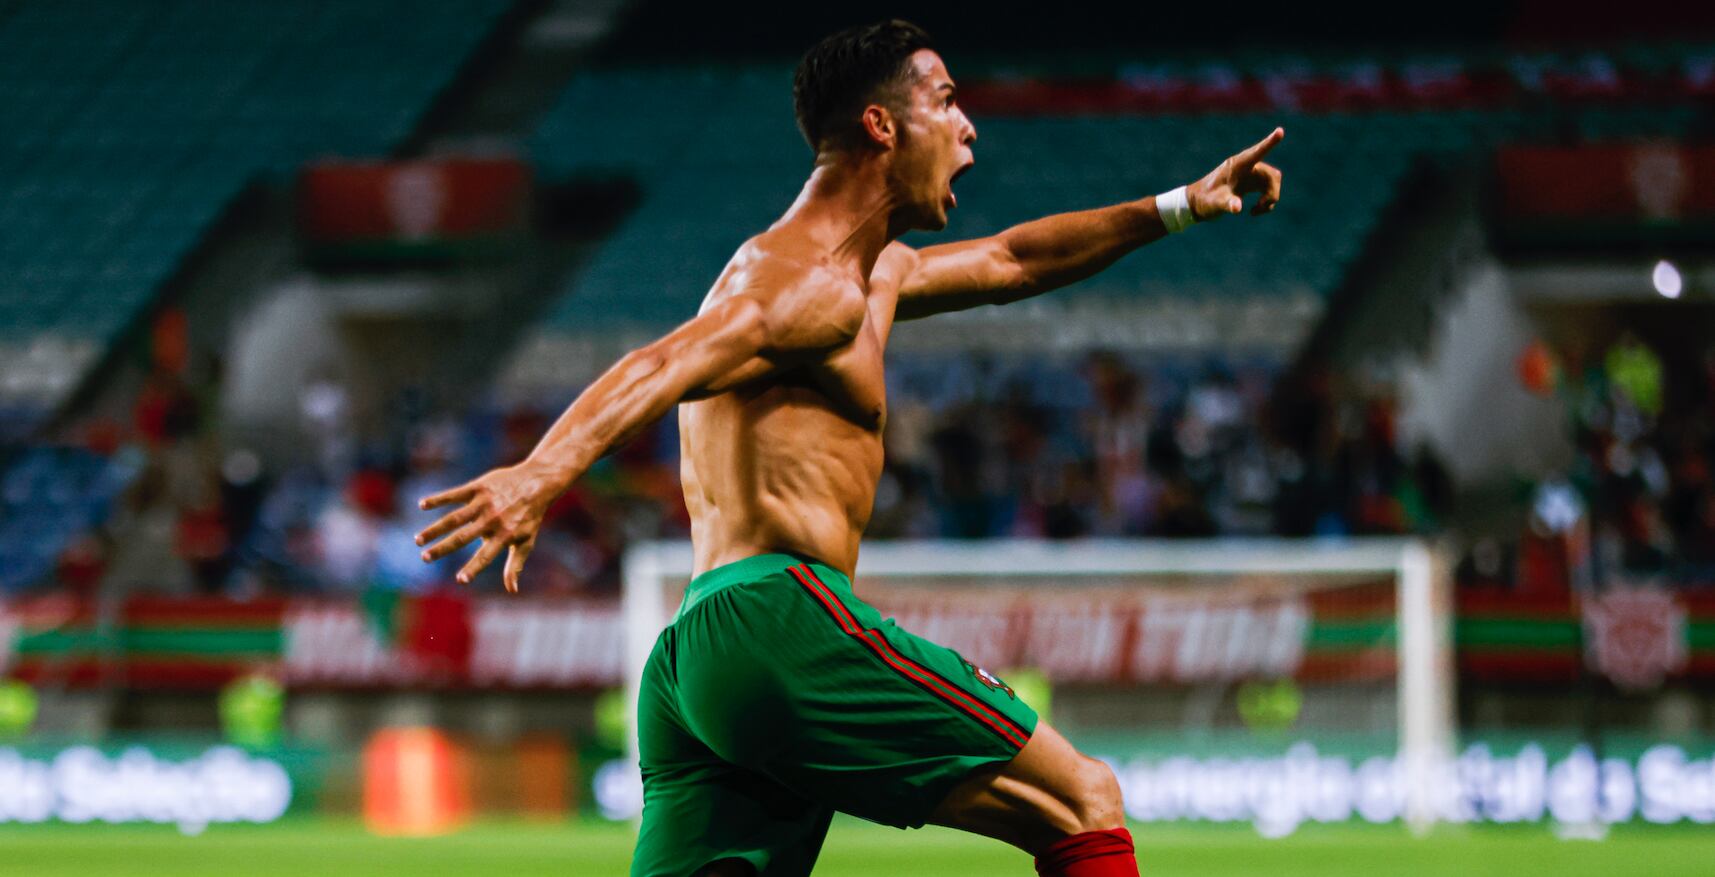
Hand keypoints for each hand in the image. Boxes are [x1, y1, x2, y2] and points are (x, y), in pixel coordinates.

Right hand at [414, 460, 563, 592]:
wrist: (538, 482)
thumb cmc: (530, 516)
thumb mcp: (526, 541)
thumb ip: (515, 565)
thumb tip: (512, 590)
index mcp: (504, 535)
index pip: (486, 556)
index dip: (474, 568)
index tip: (461, 580)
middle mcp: (492, 519)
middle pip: (463, 537)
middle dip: (443, 548)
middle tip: (425, 557)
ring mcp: (484, 503)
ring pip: (454, 518)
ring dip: (435, 529)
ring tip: (419, 539)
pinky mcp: (479, 487)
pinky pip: (455, 494)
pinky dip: (438, 499)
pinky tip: (422, 505)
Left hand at [1187, 127, 1283, 220]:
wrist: (1197, 204)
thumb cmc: (1204, 201)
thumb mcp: (1215, 204)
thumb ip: (1227, 204)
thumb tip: (1237, 208)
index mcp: (1237, 166)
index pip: (1256, 152)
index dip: (1269, 142)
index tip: (1280, 131)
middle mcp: (1246, 167)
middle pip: (1272, 175)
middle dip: (1272, 192)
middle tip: (1260, 207)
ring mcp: (1250, 175)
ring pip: (1272, 183)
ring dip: (1270, 199)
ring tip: (1254, 211)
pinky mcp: (1250, 184)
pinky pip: (1268, 190)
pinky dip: (1266, 202)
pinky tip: (1252, 212)